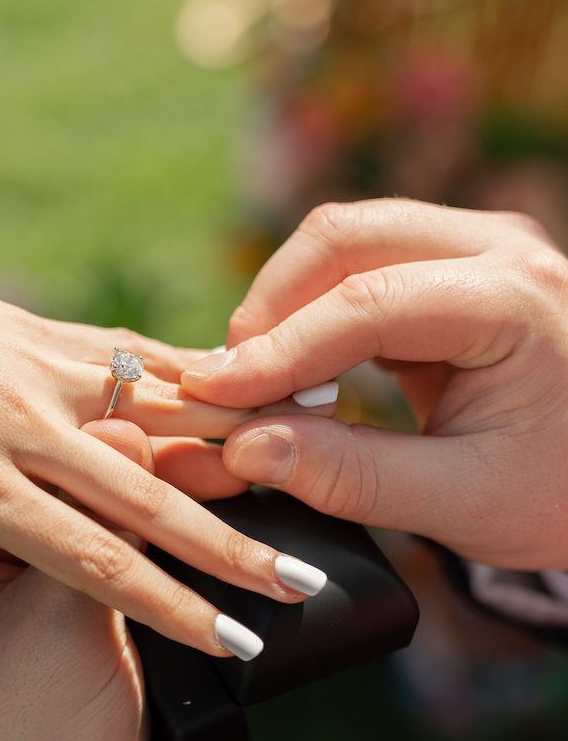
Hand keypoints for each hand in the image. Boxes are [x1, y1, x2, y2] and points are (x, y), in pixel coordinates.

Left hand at [0, 167, 336, 692]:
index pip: (90, 558)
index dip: (170, 606)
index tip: (235, 642)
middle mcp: (20, 425)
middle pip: (148, 496)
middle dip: (233, 549)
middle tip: (302, 587)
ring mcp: (41, 370)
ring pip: (165, 415)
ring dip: (242, 450)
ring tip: (315, 476)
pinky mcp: (47, 331)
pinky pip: (142, 357)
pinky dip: (202, 377)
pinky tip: (255, 386)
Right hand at [181, 200, 567, 568]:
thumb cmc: (563, 494)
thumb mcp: (464, 502)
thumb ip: (352, 477)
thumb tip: (243, 449)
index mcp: (516, 300)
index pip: (367, 304)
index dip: (276, 351)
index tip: (207, 394)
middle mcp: (499, 246)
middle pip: (345, 237)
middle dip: (270, 308)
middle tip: (226, 386)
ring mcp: (477, 245)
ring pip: (345, 241)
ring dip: (287, 306)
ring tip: (255, 385)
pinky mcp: (454, 265)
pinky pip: (360, 266)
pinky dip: (313, 313)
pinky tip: (292, 373)